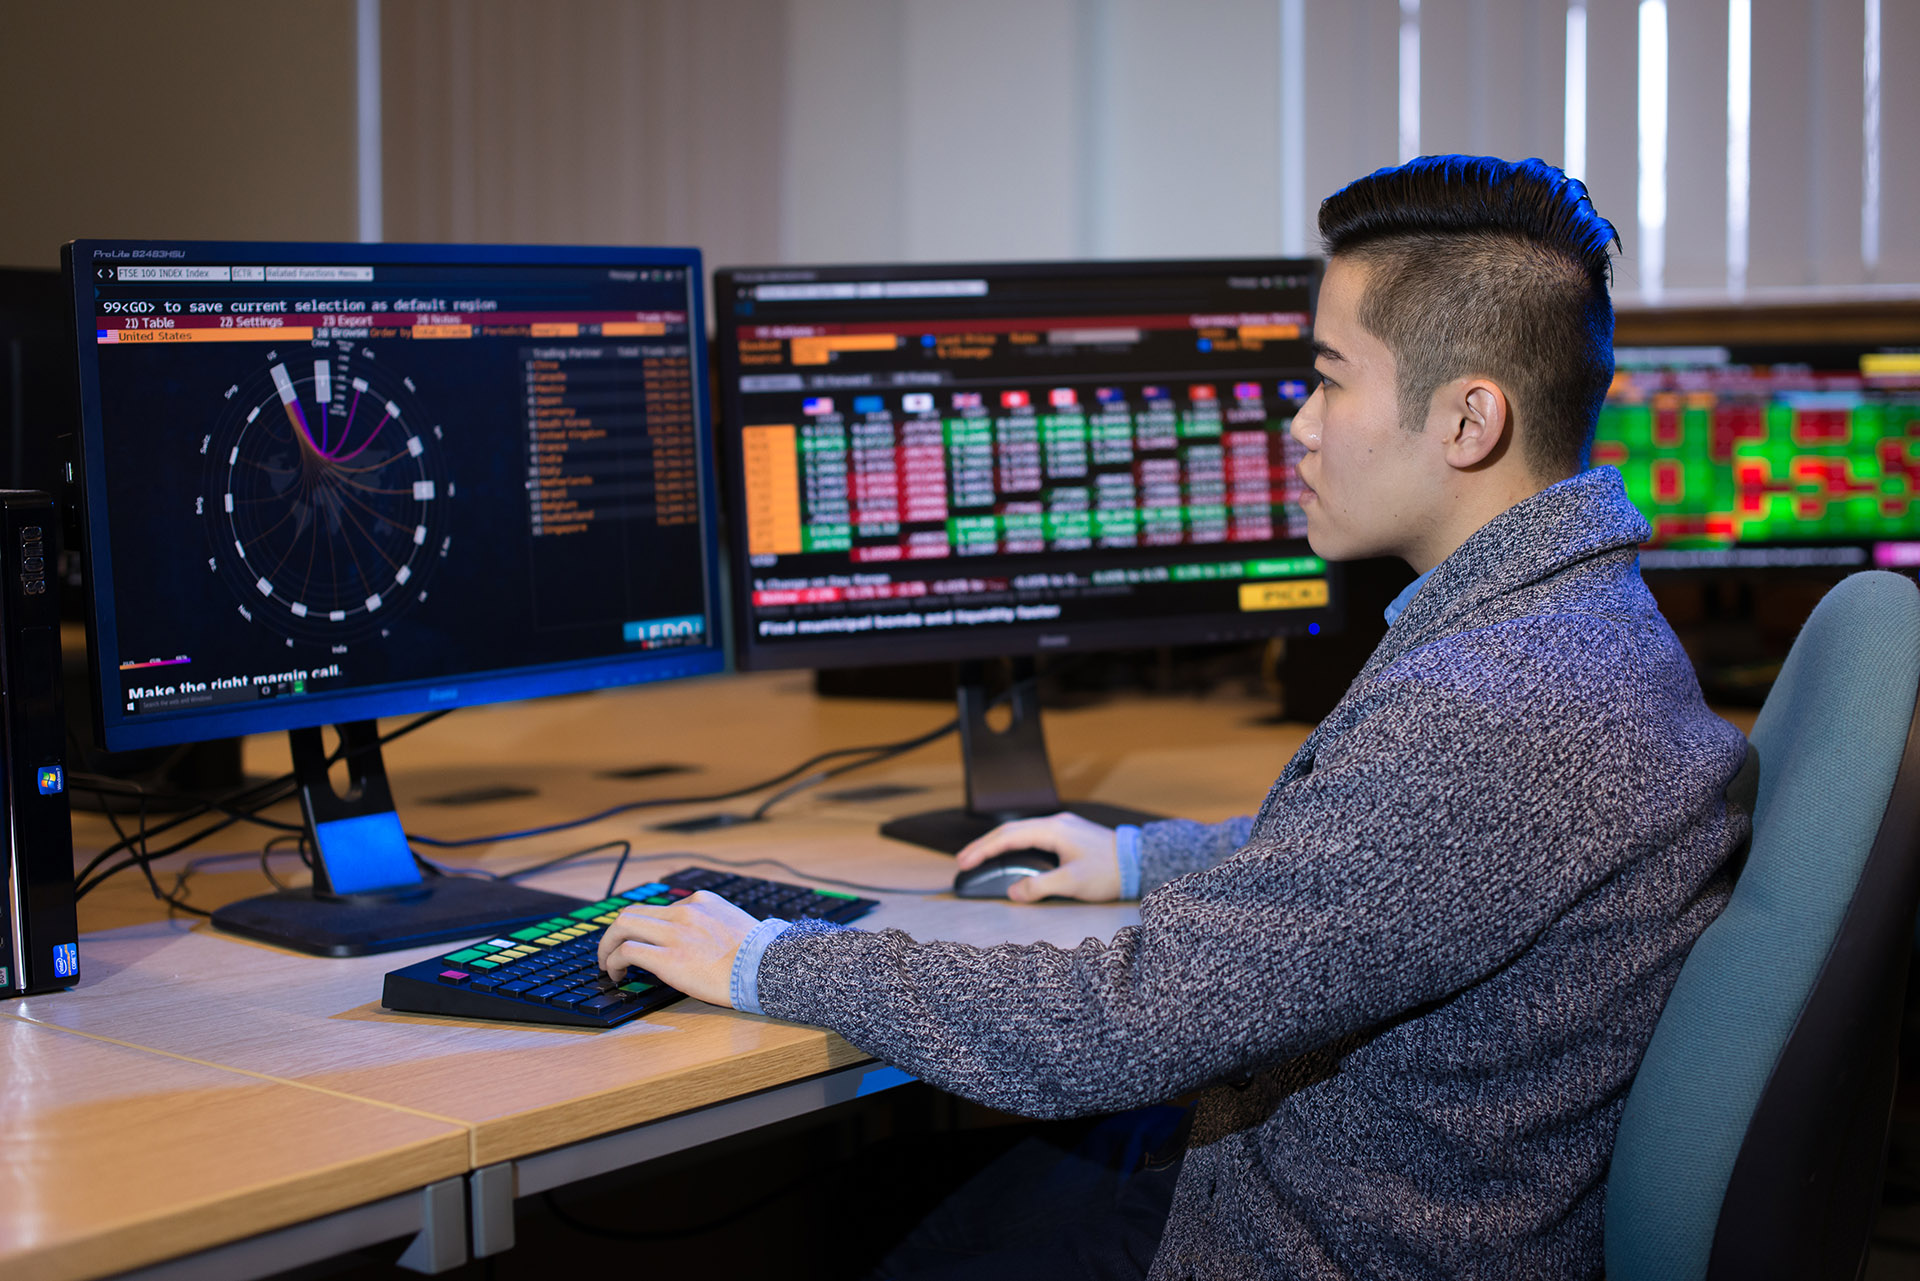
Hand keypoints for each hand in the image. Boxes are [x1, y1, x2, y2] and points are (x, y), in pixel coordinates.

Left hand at [596, 891, 759, 1007]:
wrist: (768, 967)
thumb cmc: (758, 956)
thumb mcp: (734, 925)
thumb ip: (711, 925)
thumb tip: (698, 942)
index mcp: (701, 901)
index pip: (659, 908)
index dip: (644, 927)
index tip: (641, 941)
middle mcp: (684, 911)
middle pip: (631, 912)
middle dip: (615, 933)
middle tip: (611, 950)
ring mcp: (674, 933)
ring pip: (622, 926)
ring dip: (608, 945)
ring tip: (607, 964)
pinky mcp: (668, 957)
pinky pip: (627, 951)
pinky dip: (614, 961)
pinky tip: (616, 974)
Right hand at [954, 812, 1121, 903]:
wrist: (1141, 862)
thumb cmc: (1110, 872)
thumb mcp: (1073, 883)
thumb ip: (1039, 887)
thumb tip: (1014, 891)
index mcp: (1053, 830)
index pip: (1008, 836)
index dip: (983, 850)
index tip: (964, 862)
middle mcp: (1056, 823)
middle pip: (1010, 831)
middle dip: (984, 846)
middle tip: (963, 861)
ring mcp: (1063, 828)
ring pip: (1022, 832)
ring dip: (999, 845)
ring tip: (980, 858)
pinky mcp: (1069, 836)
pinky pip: (1034, 836)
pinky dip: (1016, 846)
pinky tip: (1011, 855)